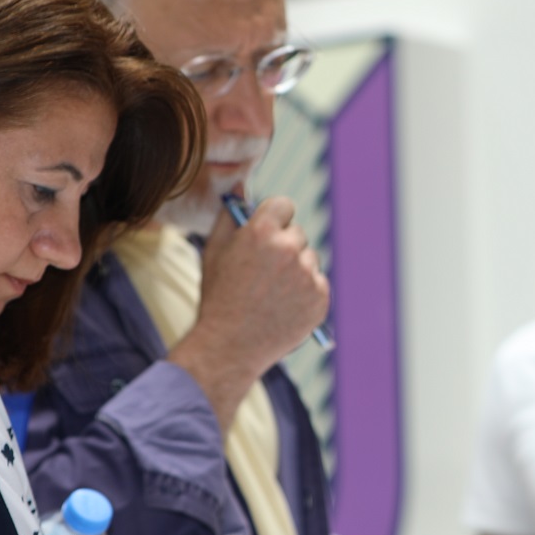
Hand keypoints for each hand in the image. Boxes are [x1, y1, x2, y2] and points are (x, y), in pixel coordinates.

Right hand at [174, 195, 329, 405]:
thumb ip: (228, 216)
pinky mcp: (321, 297)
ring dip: (296, 269)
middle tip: (264, 271)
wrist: (230, 345)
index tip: (268, 230)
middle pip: (297, 233)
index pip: (283, 204)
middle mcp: (289, 249)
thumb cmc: (219, 297)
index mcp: (261, 232)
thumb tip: (239, 188)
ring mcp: (308, 274)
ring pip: (309, 259)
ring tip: (272, 293)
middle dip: (283, 246)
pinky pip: (318, 283)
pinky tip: (284, 306)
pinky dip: (306, 292)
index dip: (274, 218)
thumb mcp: (214, 252)